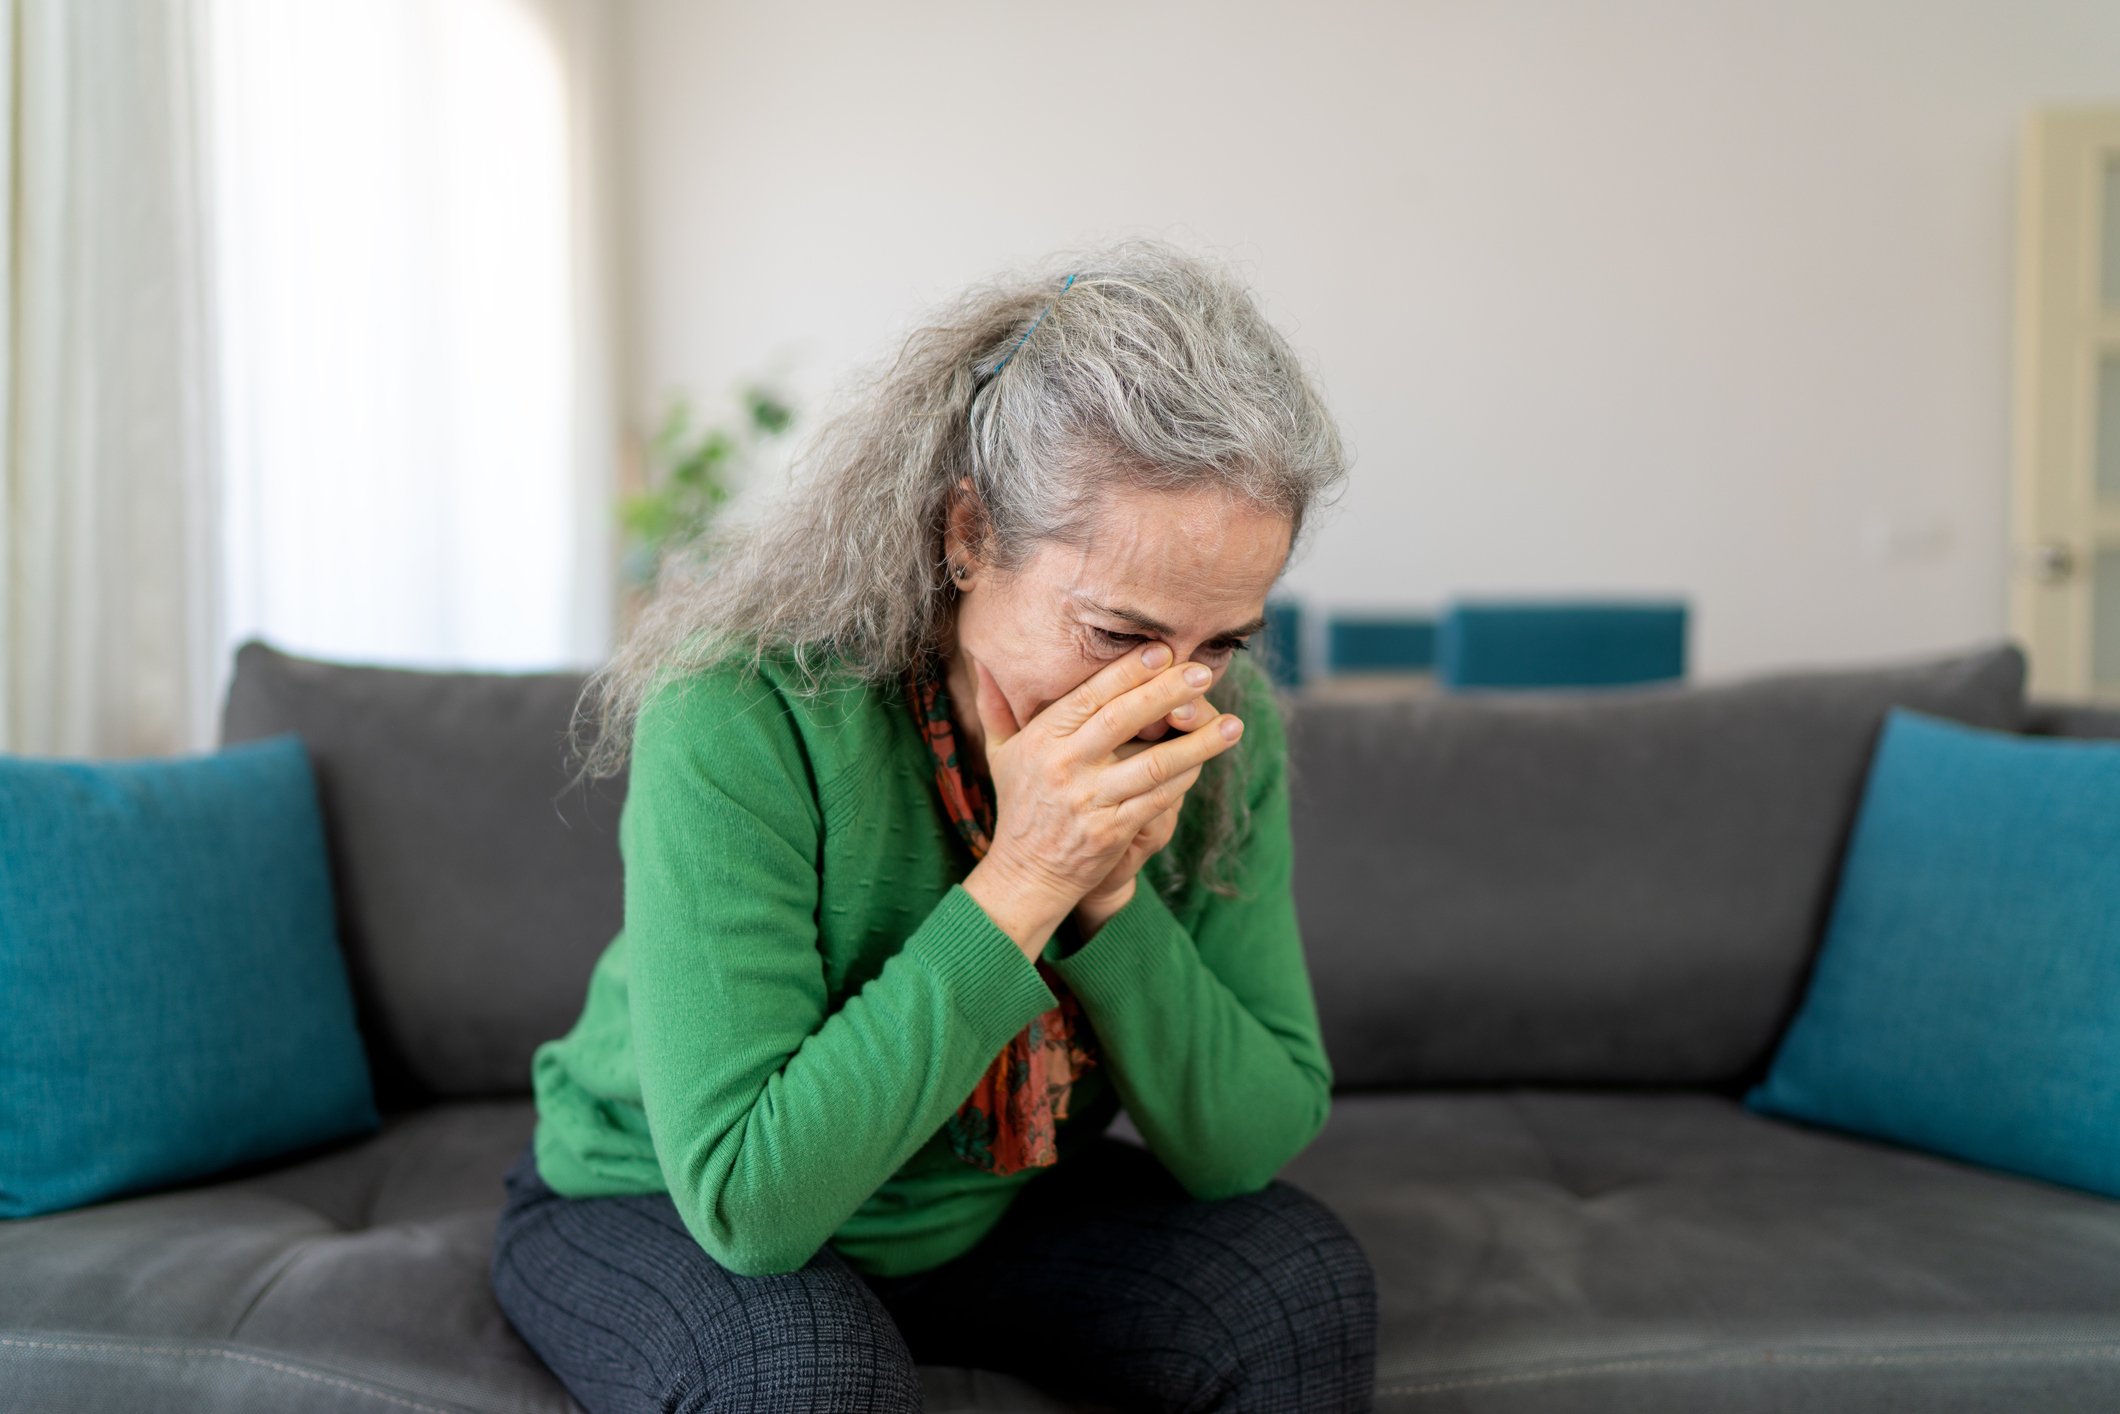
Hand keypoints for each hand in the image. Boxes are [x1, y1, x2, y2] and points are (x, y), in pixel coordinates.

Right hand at [968, 644, 1244, 915]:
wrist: (1026, 874)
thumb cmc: (1019, 805)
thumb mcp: (1000, 753)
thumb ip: (996, 706)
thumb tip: (982, 661)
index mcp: (1042, 739)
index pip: (1089, 696)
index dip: (1128, 671)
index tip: (1163, 651)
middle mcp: (1065, 766)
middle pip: (1124, 719)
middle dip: (1168, 693)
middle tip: (1204, 673)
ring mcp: (1090, 801)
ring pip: (1153, 764)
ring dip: (1197, 743)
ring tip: (1232, 724)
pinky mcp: (1113, 831)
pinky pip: (1159, 798)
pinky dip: (1186, 778)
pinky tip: (1207, 759)